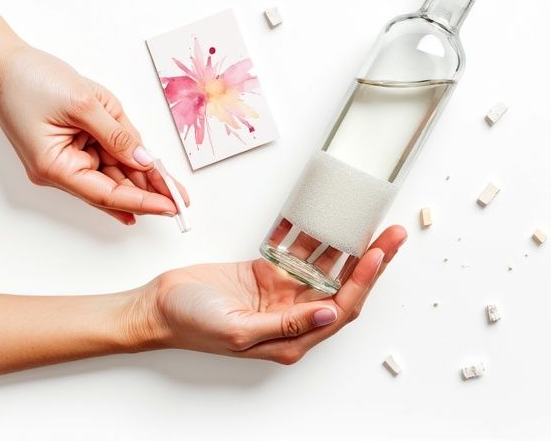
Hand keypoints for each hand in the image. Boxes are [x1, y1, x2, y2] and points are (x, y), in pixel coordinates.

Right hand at [0, 43, 188, 223]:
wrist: (2, 63)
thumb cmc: (30, 80)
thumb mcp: (83, 103)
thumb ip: (116, 133)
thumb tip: (143, 159)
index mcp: (55, 166)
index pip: (107, 193)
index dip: (141, 201)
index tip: (170, 207)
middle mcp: (59, 169)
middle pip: (111, 187)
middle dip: (147, 193)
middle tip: (180, 201)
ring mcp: (64, 158)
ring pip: (111, 173)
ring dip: (139, 180)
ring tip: (172, 190)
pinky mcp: (70, 145)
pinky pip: (103, 159)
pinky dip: (124, 166)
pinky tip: (144, 184)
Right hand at [133, 225, 407, 363]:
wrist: (157, 306)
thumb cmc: (190, 324)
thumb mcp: (239, 330)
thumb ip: (286, 325)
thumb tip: (330, 312)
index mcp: (292, 337)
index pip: (341, 307)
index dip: (364, 281)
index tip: (378, 253)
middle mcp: (293, 315)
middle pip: (343, 285)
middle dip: (371, 260)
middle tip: (393, 233)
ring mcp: (281, 293)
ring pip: (326, 265)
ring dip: (348, 243)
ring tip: (370, 219)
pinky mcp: (267, 273)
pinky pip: (297, 249)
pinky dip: (310, 232)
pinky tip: (324, 213)